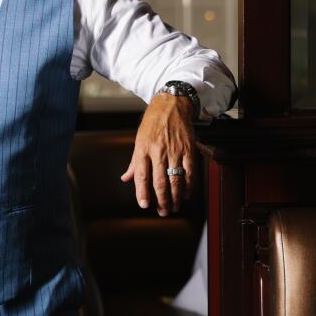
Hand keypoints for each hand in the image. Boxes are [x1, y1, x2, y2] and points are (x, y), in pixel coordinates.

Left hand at [120, 93, 196, 215]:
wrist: (171, 105)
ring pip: (175, 180)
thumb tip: (126, 178)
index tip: (144, 205)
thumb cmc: (153, 123)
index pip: (141, 176)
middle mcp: (158, 151)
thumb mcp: (139, 140)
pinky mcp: (188, 149)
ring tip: (174, 207)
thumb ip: (134, 162)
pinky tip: (186, 194)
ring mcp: (175, 150)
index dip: (142, 193)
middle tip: (163, 211)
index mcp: (143, 149)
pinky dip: (188, 186)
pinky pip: (190, 172)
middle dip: (161, 200)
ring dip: (175, 197)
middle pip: (160, 182)